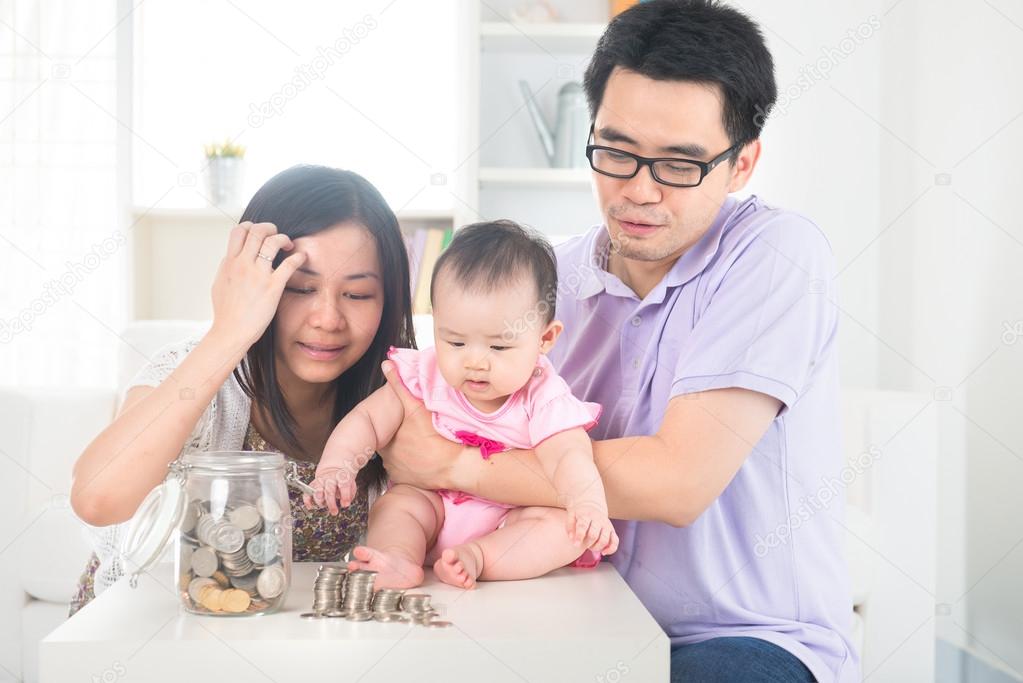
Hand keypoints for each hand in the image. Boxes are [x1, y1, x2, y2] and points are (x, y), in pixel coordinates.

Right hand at [209, 222, 306, 348]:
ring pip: (272, 242)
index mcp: (229, 263)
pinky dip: (298, 256)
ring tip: (288, 245)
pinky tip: (301, 257)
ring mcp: (258, 275)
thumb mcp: (219, 284)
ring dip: (283, 238)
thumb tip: (230, 257)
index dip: (251, 226)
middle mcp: (243, 265)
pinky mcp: (273, 287)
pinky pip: (289, 264)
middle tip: (276, 234)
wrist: (231, 332)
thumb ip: (226, 268)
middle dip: (269, 227)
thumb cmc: (226, 312)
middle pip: (257, 231)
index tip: (259, 233)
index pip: (239, 231)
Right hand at [304, 465, 357, 514]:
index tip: (345, 505)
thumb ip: (349, 494)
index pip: (343, 484)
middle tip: (334, 512)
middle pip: (329, 490)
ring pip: (317, 491)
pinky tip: (311, 506)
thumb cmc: (343, 480)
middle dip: (331, 503)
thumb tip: (344, 503)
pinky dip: (307, 500)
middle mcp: (330, 478)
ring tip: (323, 505)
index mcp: (341, 476)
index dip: (345, 495)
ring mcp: (320, 480)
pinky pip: (307, 492)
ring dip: (320, 501)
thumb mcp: (351, 484)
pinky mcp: (313, 484)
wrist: (334, 469)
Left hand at [376, 360, 460, 488]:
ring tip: (419, 443)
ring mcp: (398, 472)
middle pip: (388, 442)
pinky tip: (422, 456)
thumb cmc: (438, 438)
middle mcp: (387, 459)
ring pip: (396, 456)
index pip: (380, 429)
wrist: (457, 467)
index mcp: (384, 442)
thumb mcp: (416, 408)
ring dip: (404, 450)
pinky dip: (411, 463)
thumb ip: (399, 386)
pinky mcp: (409, 482)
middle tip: (413, 431)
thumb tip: (387, 364)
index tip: (402, 421)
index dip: (390, 423)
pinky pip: (406, 470)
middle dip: (397, 436)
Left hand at [566, 501, 618, 555]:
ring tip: (591, 547)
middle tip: (583, 545)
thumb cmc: (580, 513)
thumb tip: (571, 538)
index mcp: (587, 515)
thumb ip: (569, 526)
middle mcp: (598, 520)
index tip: (576, 545)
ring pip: (605, 539)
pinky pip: (615, 541)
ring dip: (597, 547)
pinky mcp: (612, 530)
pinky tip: (603, 552)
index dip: (579, 536)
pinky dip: (611, 549)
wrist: (592, 505)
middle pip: (594, 535)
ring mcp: (607, 525)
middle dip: (588, 543)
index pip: (583, 526)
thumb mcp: (571, 515)